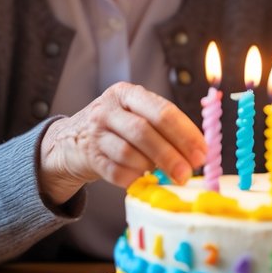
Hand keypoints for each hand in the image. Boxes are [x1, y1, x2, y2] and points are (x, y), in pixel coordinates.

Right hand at [39, 82, 206, 204]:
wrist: (70, 140)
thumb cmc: (116, 128)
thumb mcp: (136, 115)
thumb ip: (163, 128)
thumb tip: (197, 152)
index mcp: (128, 93)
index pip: (163, 111)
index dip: (186, 134)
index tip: (202, 153)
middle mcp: (109, 108)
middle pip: (145, 131)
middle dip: (170, 155)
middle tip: (187, 173)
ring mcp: (95, 132)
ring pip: (129, 152)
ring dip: (151, 167)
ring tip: (164, 175)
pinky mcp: (88, 155)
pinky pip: (115, 171)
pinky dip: (133, 178)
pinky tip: (142, 179)